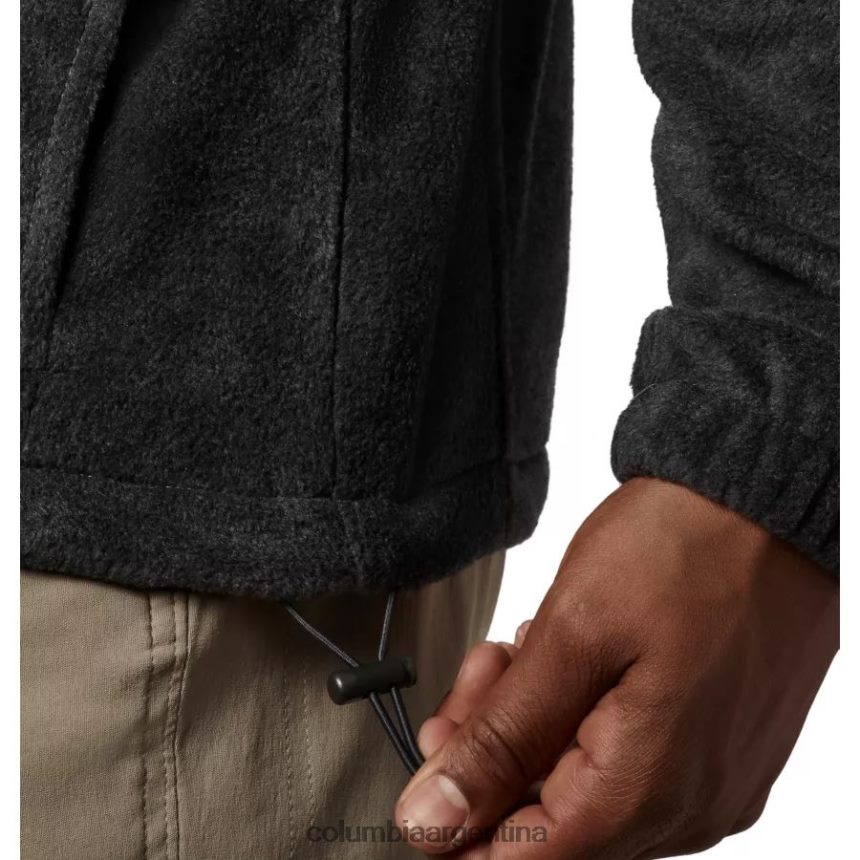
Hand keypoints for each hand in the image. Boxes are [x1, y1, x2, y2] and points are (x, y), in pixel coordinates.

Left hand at [394, 477, 837, 857]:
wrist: (763, 500)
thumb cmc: (683, 549)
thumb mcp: (571, 635)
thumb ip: (502, 741)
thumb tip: (433, 821)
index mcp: (643, 791)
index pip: (519, 858)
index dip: (458, 817)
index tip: (435, 753)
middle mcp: (685, 807)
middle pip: (548, 820)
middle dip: (495, 750)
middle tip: (483, 673)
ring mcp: (707, 779)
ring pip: (582, 786)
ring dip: (535, 726)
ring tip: (525, 650)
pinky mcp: (713, 745)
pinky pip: (625, 759)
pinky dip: (580, 716)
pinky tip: (567, 660)